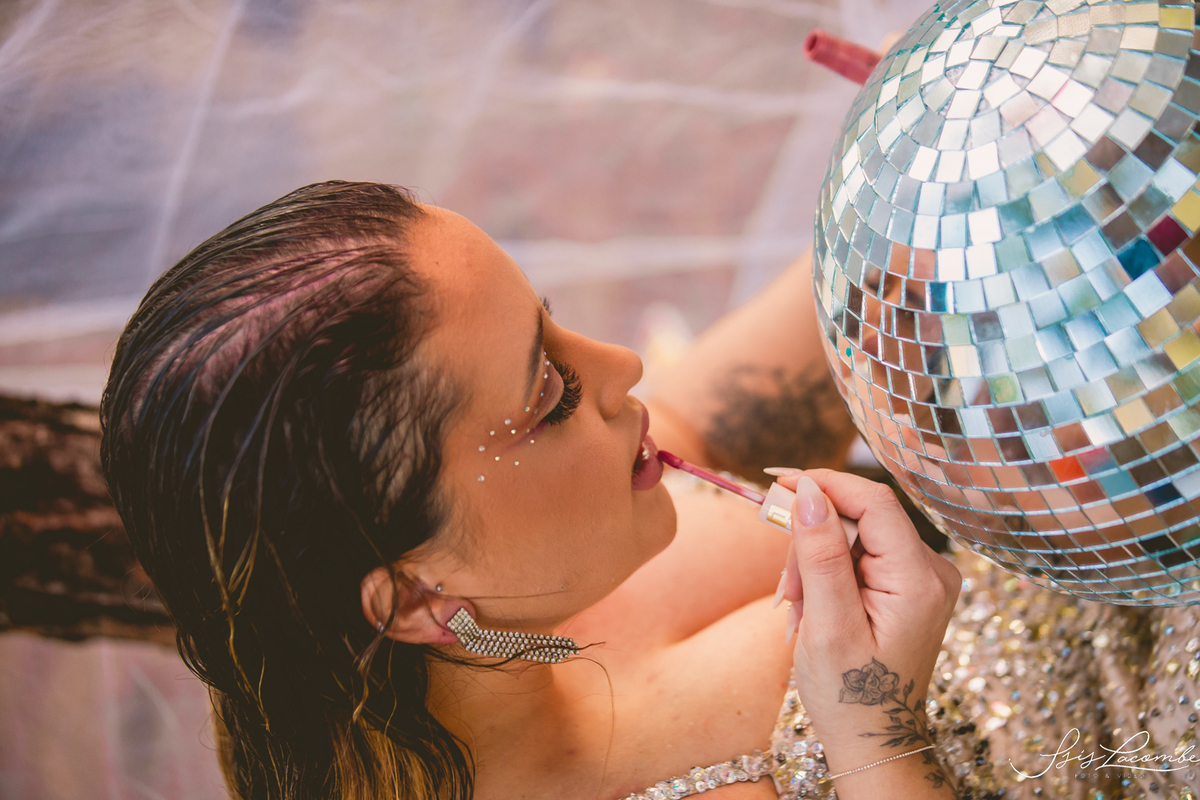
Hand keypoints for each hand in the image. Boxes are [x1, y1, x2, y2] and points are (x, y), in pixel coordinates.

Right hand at [775, 469, 960, 776]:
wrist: (873, 739)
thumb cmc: (850, 694)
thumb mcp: (827, 625)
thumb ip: (821, 555)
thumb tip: (809, 493)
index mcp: (919, 581)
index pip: (873, 502)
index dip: (824, 484)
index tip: (778, 482)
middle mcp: (933, 571)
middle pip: (860, 518)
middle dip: (812, 543)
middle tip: (787, 591)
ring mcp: (923, 578)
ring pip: (855, 536)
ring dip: (815, 563)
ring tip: (798, 611)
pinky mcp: (909, 585)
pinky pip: (860, 555)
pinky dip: (828, 574)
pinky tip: (813, 609)